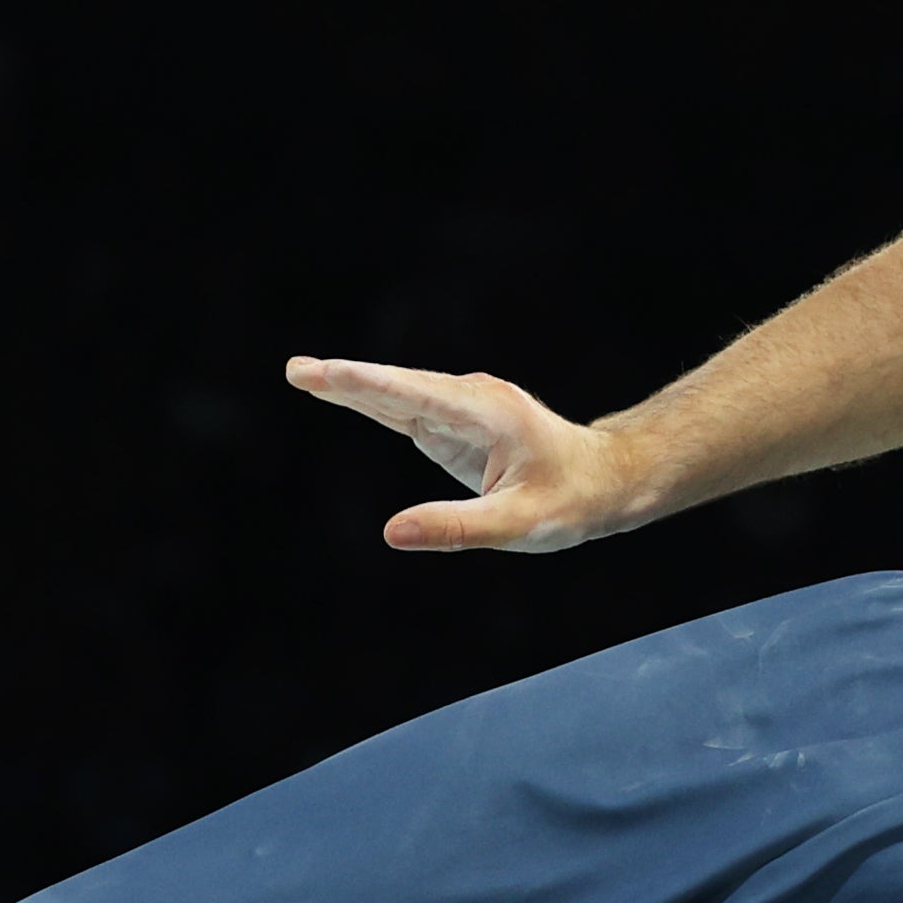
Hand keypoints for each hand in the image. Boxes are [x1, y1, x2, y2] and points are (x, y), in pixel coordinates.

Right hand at [285, 359, 647, 551]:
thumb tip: (392, 532)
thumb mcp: (519, 525)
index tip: (326, 373)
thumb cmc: (571, 502)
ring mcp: (462, 408)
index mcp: (486, 416)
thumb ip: (457, 528)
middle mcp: (471, 401)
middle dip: (347, 378)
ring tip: (302, 374)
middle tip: (296, 370)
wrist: (606, 480)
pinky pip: (406, 409)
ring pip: (398, 394)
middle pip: (398, 387)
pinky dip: (372, 401)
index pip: (415, 397)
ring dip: (352, 385)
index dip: (367, 385)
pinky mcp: (456, 424)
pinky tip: (339, 390)